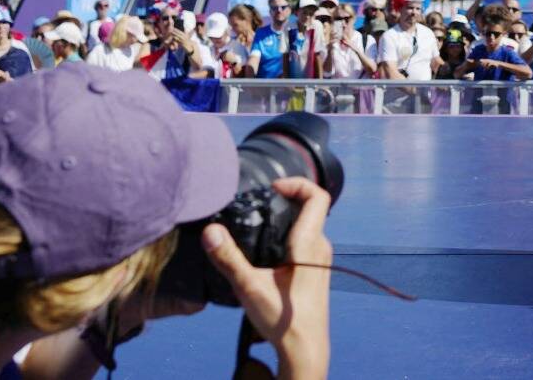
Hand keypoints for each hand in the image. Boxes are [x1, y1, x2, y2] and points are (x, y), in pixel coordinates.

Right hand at [203, 178, 332, 379]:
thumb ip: (228, 258)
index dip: (297, 183)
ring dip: (287, 216)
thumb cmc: (283, 320)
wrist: (305, 349)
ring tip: (260, 222)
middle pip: (310, 207)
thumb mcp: (249, 288)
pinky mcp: (316, 269)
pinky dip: (289, 233)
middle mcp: (320, 247)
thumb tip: (211, 231)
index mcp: (309, 244)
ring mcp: (321, 258)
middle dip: (287, 198)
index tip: (273, 188)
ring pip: (308, 224)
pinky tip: (267, 248)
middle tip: (260, 202)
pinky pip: (306, 238)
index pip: (317, 196)